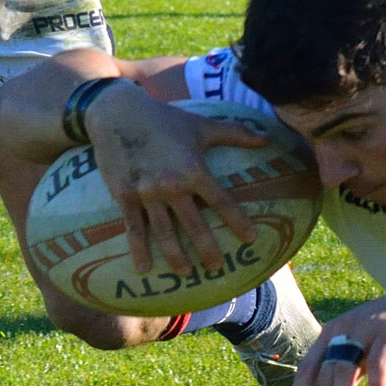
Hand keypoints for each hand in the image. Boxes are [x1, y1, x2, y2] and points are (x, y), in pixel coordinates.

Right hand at [82, 85, 269, 275]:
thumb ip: (235, 132)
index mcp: (194, 169)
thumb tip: (268, 137)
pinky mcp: (124, 196)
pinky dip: (138, 250)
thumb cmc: (164, 119)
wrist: (117, 112)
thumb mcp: (201, 125)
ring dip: (175, 256)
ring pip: (164, 232)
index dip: (237, 221)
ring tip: (186, 273)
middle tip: (217, 267)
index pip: (221, 201)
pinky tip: (144, 269)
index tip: (251, 239)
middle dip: (207, 249)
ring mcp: (146, 193)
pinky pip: (133, 228)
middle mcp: (172, 185)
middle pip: (194, 225)